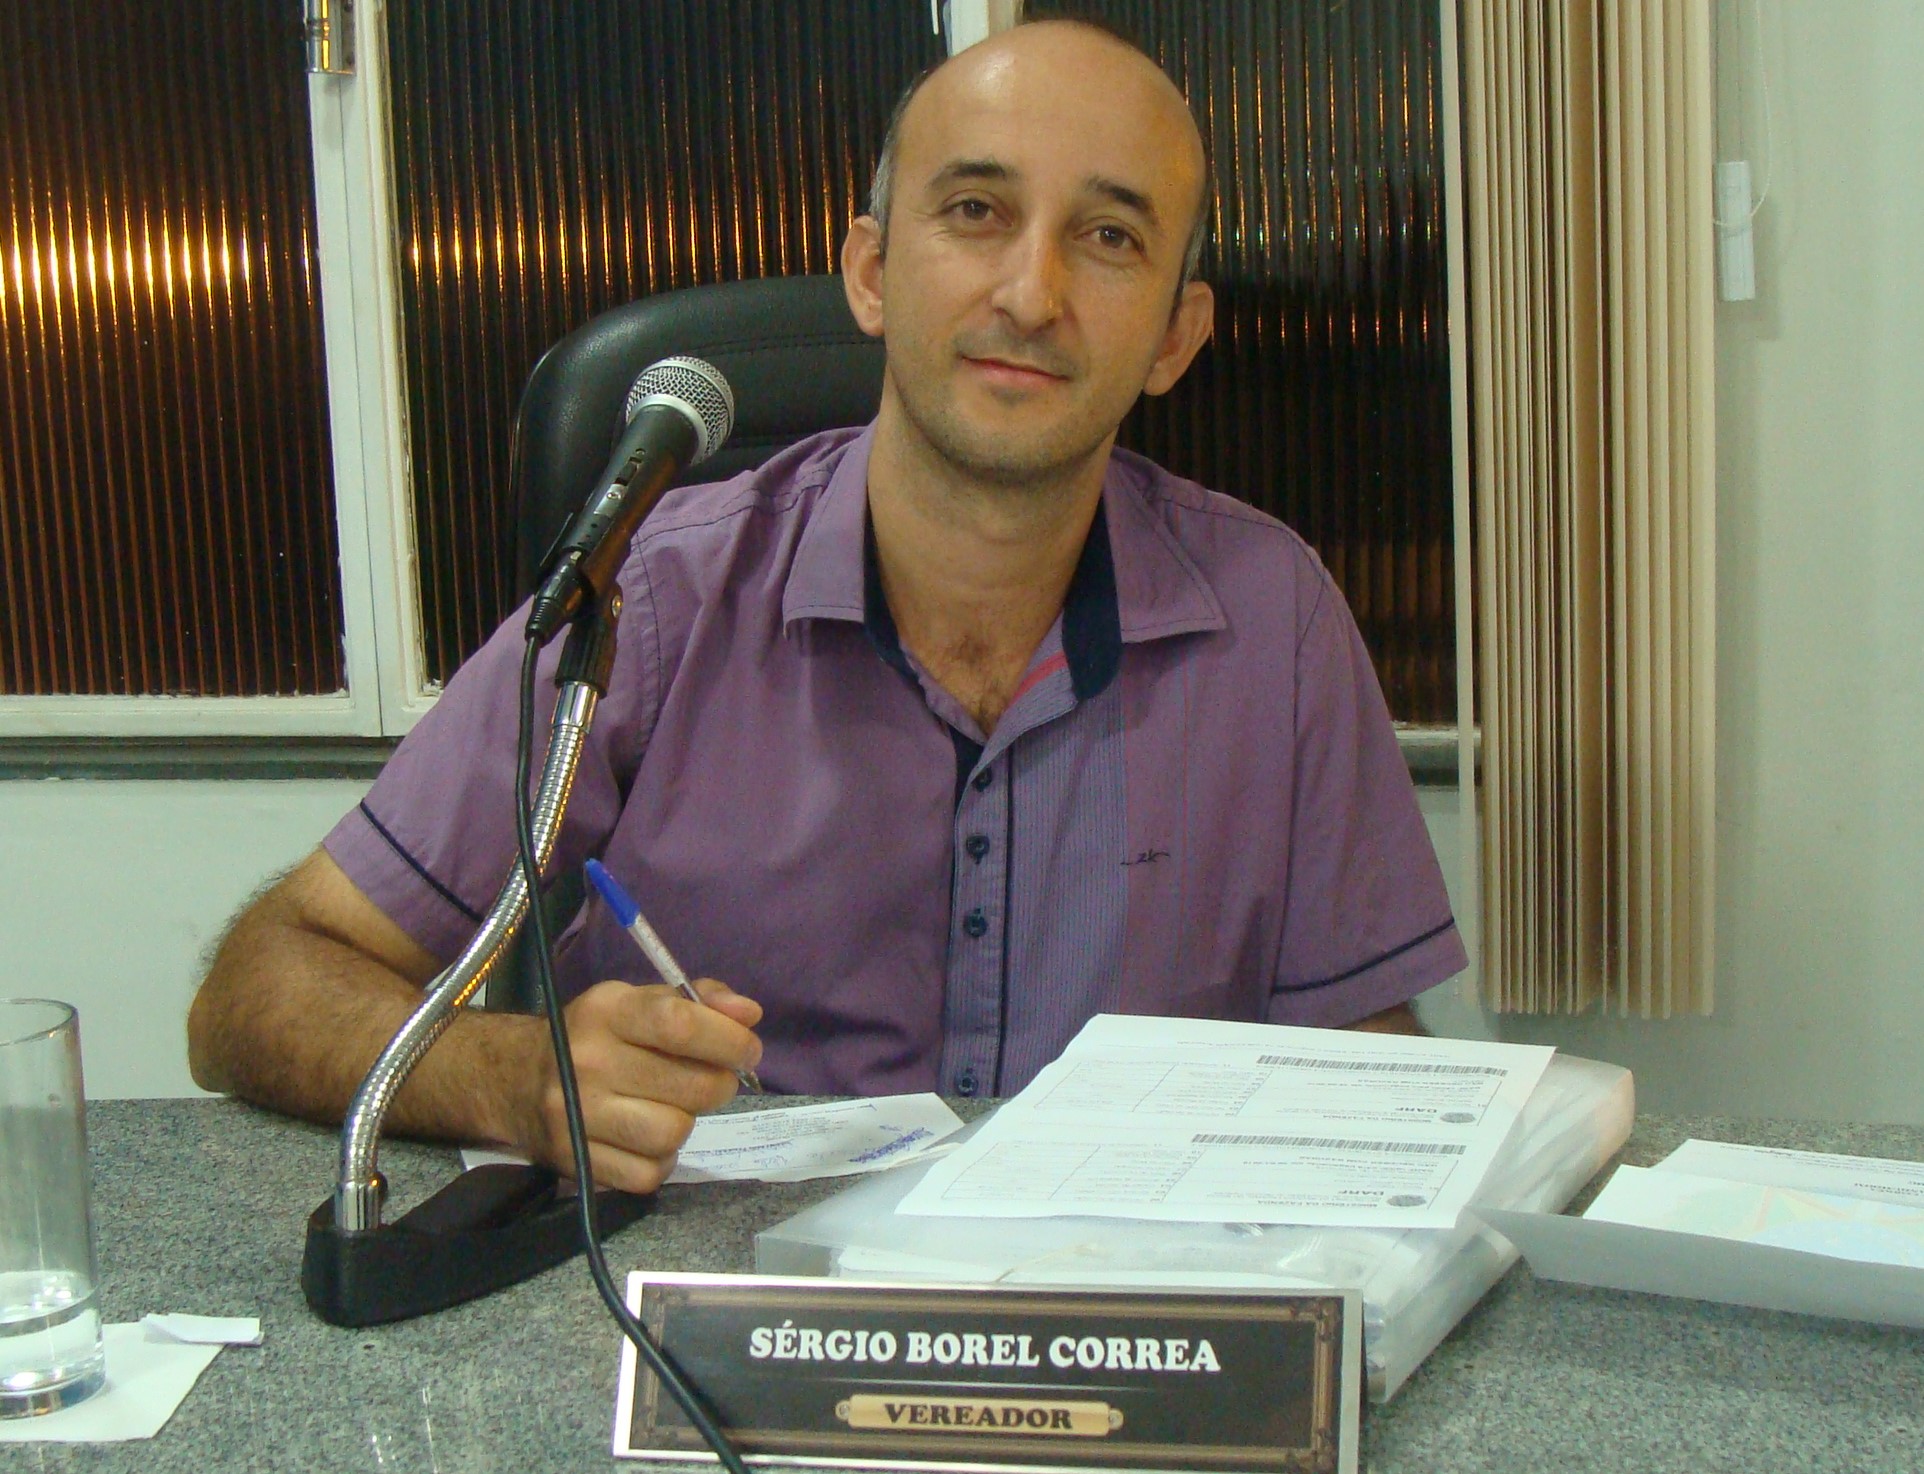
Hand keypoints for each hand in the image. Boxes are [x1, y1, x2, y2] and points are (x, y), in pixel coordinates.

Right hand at [511, 977, 762, 1192]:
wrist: (516, 1079)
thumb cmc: (597, 1036)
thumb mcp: (639, 1002)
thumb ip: (698, 1001)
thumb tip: (748, 1014)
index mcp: (607, 1011)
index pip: (680, 1025)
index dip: (729, 1041)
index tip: (747, 1051)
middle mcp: (587, 1062)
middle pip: (691, 1088)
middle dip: (718, 1085)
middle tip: (709, 1080)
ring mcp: (577, 1116)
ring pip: (673, 1134)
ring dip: (686, 1124)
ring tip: (671, 1108)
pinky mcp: (575, 1162)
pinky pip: (648, 1174)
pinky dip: (660, 1161)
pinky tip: (646, 1139)